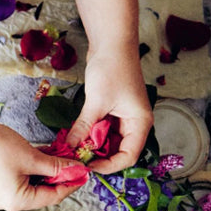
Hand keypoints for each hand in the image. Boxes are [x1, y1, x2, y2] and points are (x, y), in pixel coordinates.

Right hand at [0, 119, 86, 210]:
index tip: (84, 173)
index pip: (51, 197)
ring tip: (55, 159)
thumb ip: (57, 167)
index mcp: (15, 202)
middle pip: (39, 195)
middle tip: (71, 164)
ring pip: (27, 189)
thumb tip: (76, 170)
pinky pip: (15, 184)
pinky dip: (28, 174)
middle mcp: (3, 205)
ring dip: (42, 175)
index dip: (70, 185)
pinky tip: (37, 160)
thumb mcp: (32, 157)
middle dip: (56, 179)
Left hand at [66, 53, 153, 174]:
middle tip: (76, 160)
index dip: (109, 165)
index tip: (88, 167)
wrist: (111, 44)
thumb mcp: (96, 102)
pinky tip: (76, 138)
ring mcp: (123, 117)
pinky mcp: (112, 111)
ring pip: (108, 141)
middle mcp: (134, 123)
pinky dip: (90, 135)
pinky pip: (102, 130)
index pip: (128, 156)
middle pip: (118, 151)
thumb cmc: (112, 69)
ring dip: (92, 147)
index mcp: (140, 123)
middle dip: (98, 157)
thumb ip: (84, 127)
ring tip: (73, 150)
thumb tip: (71, 148)